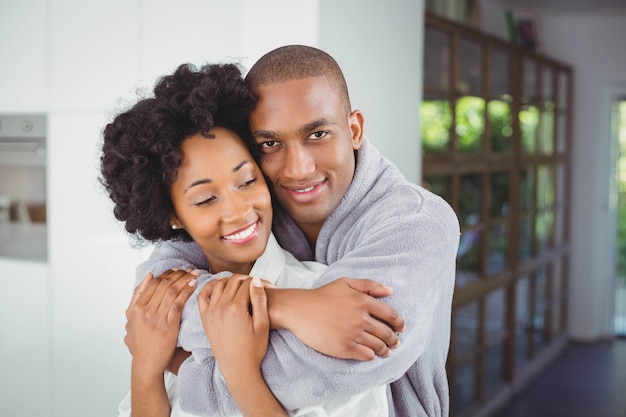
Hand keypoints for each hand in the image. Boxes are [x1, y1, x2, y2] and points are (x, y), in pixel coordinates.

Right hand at [125, 269, 196, 378]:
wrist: (146, 363)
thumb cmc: (142, 341)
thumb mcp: (132, 318)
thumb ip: (138, 296)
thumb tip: (149, 275)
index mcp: (136, 308)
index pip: (153, 283)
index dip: (167, 273)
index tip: (177, 269)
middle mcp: (145, 312)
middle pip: (164, 285)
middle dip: (179, 274)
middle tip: (189, 269)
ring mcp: (156, 319)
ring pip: (172, 292)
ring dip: (185, 280)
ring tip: (195, 274)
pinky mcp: (168, 327)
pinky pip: (179, 304)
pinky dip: (187, 292)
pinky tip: (194, 285)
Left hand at [199, 276, 285, 416]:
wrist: (238, 368)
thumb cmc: (254, 348)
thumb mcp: (262, 324)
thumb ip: (260, 300)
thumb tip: (256, 280)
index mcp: (236, 308)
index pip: (246, 283)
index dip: (256, 281)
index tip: (262, 284)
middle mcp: (221, 308)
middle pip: (232, 282)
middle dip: (243, 279)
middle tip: (251, 282)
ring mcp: (211, 313)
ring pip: (218, 285)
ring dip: (228, 280)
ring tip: (238, 283)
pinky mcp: (205, 319)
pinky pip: (203, 296)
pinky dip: (209, 287)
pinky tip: (217, 284)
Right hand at [268, 277, 404, 360]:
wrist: (299, 310)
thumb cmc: (322, 295)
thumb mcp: (345, 283)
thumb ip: (369, 285)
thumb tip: (391, 290)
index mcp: (363, 301)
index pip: (391, 315)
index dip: (399, 323)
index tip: (401, 328)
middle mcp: (360, 318)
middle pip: (387, 333)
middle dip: (394, 340)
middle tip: (396, 343)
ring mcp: (352, 334)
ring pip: (378, 346)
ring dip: (385, 350)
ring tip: (386, 351)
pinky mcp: (344, 348)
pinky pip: (366, 355)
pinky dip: (371, 356)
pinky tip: (370, 354)